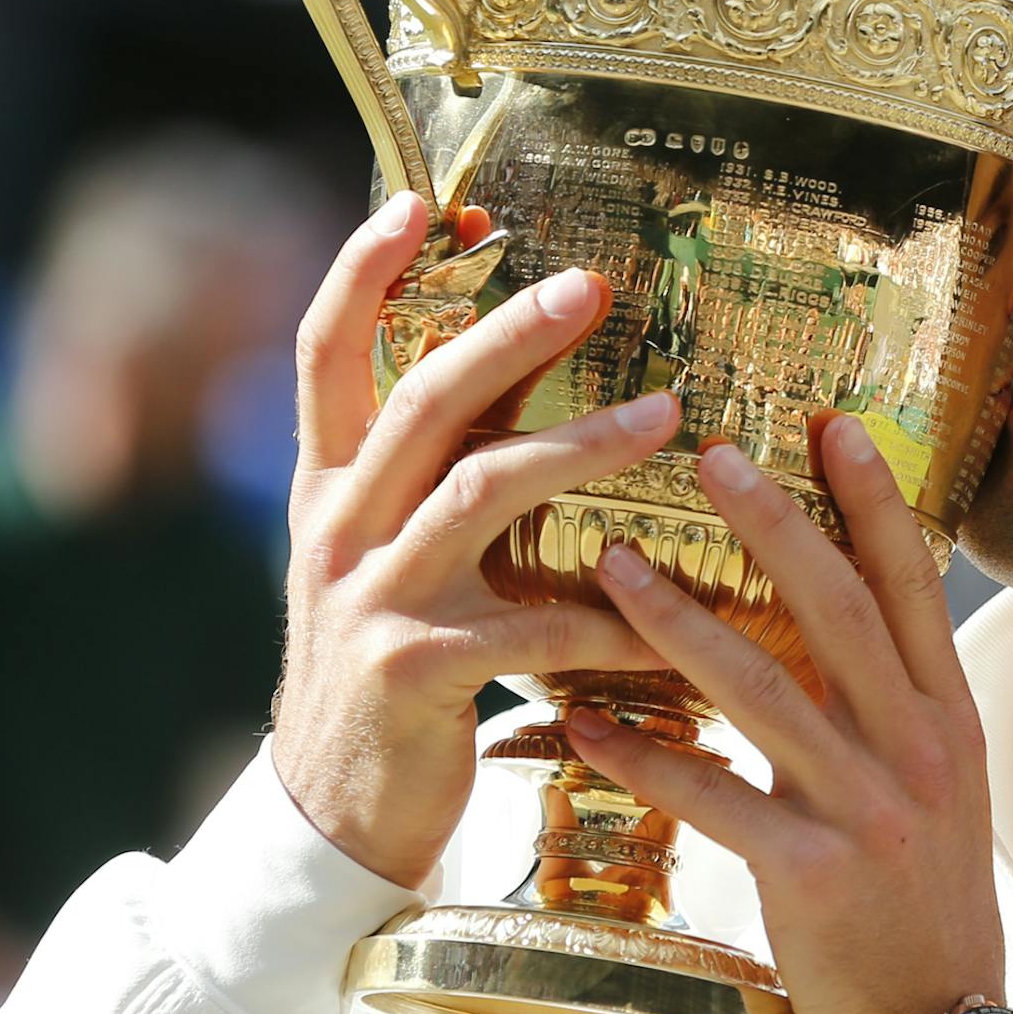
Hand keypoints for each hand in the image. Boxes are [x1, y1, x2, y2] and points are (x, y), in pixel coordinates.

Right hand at [272, 191, 680, 888]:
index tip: (418, 202)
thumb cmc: (397, 659)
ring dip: (578, 446)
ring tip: (667, 414)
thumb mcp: (399, 551)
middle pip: (418, 403)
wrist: (335, 810)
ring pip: (477, 492)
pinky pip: (536, 626)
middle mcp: (340, 528)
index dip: (361, 273)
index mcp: (331, 487)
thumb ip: (445, 467)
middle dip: (505, 336)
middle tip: (590, 285)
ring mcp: (371, 599)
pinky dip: (620, 616)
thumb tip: (527, 367)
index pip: (325, 355)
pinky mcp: (416, 672)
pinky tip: (687, 618)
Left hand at [564, 415, 1001, 1013]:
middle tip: (713, 453)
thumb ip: (882, 696)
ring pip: (765, 690)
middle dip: (775, 523)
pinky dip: (645, 757)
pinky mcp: (811, 874)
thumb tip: (816, 608)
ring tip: (611, 563)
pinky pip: (713, 799)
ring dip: (680, 620)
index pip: (911, 582)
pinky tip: (583, 724)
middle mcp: (915, 746)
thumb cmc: (920, 892)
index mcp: (945, 713)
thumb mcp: (931, 779)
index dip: (874, 499)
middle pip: (839, 609)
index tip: (830, 423)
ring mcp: (866, 808)